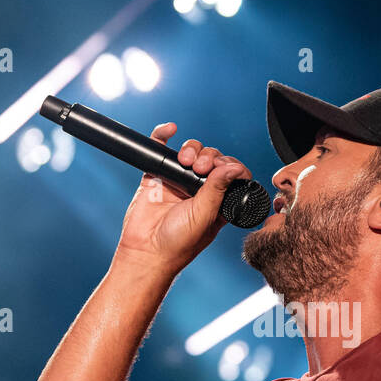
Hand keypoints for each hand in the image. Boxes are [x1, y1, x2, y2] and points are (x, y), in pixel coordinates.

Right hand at [116, 123, 253, 275]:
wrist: (146, 250)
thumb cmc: (178, 243)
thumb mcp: (205, 215)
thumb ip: (218, 190)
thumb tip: (234, 168)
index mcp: (218, 201)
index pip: (231, 174)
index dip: (230, 166)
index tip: (223, 169)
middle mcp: (200, 189)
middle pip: (212, 158)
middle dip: (209, 157)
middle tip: (201, 168)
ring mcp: (179, 181)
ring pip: (191, 151)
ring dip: (192, 149)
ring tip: (186, 161)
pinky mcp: (158, 175)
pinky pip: (162, 148)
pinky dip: (164, 134)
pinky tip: (170, 130)